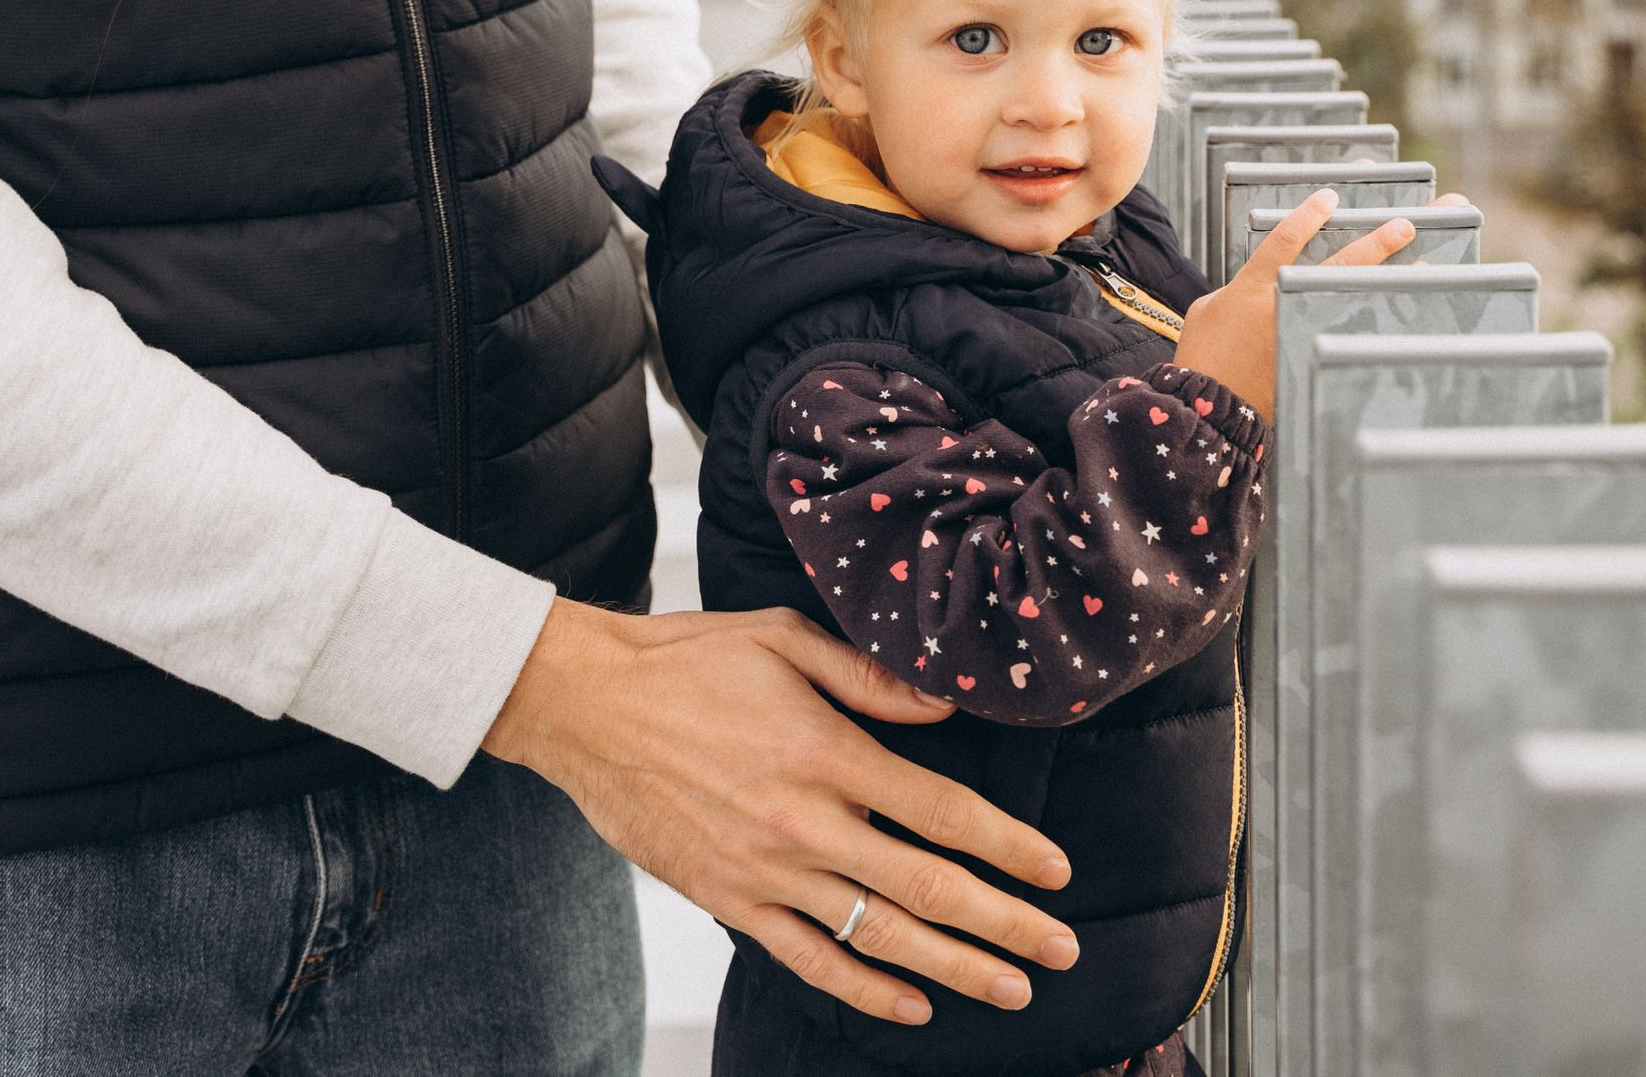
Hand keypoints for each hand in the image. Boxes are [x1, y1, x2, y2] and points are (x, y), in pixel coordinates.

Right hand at [483, 598, 1079, 1024]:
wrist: (584, 705)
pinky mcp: (726, 899)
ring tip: (1011, 988)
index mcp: (826, 752)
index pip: (942, 812)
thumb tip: (945, 703)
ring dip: (953, 968)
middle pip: (926, 888)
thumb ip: (871, 676)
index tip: (1057, 871)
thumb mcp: (785, 639)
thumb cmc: (686, 661)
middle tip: (1062, 949)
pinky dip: (863, 989)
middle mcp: (803, 822)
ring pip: (876, 935)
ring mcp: (763, 871)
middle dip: (1005, 924)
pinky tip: (912, 1006)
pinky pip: (807, 958)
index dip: (1009, 846)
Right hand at [1173, 187, 1419, 424]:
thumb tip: (1267, 285)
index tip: (1331, 197)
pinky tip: (1410, 313)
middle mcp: (1286, 303)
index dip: (1309, 215)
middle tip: (1406, 224)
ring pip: (1358, 298)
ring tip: (1425, 262)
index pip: (1286, 239)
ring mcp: (1306, 332)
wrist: (1207, 405)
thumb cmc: (1202, 355)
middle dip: (1376, 243)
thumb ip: (1242, 288)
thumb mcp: (1210, 309)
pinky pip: (1356, 335)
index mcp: (1254, 285)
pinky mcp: (1314, 360)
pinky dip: (1385, 322)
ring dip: (1394, 278)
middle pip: (1340, 265)